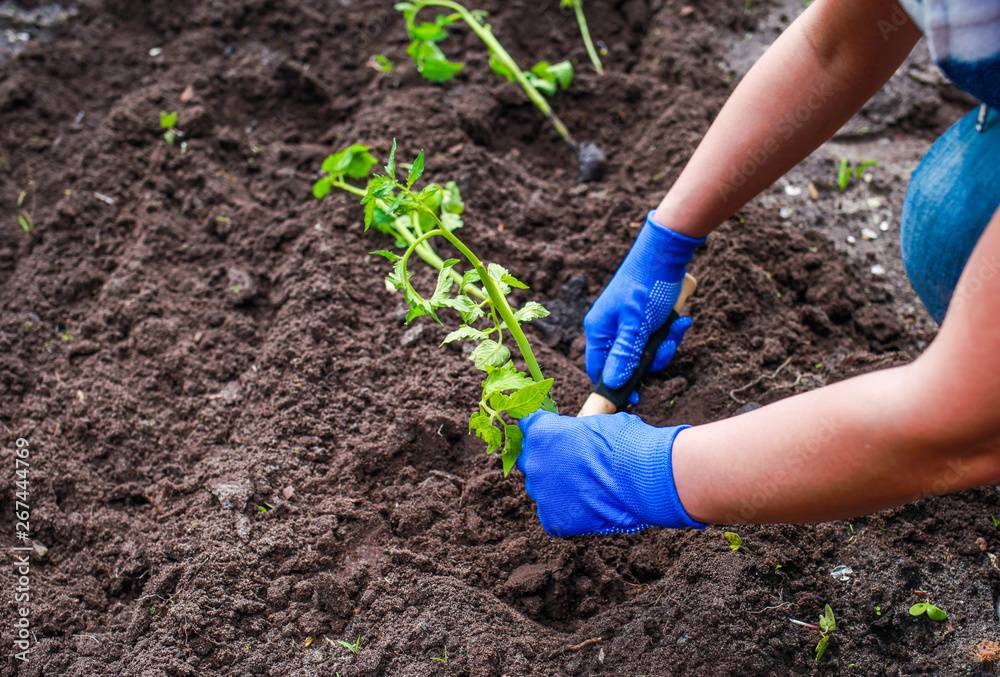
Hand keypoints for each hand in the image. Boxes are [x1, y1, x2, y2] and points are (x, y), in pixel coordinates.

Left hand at [516, 410, 705, 536]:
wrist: (643, 478)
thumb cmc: (626, 444)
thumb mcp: (598, 424)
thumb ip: (576, 431)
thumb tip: (579, 435)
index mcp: (542, 432)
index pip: (528, 425)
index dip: (543, 429)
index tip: (553, 433)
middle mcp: (534, 462)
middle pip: (531, 460)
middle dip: (547, 459)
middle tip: (572, 464)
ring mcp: (542, 493)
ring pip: (541, 489)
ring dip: (557, 487)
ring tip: (586, 488)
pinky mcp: (553, 519)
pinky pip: (553, 516)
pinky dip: (568, 513)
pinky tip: (589, 507)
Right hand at [585, 211, 704, 389]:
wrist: (666, 253)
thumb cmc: (647, 286)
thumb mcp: (636, 325)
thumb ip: (624, 355)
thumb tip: (611, 384)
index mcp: (599, 330)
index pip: (598, 369)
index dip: (616, 384)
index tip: (638, 394)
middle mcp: (609, 328)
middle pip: (626, 363)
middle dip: (651, 359)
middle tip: (666, 347)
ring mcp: (627, 322)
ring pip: (644, 351)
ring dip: (665, 344)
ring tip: (677, 325)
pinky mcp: (644, 317)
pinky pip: (655, 337)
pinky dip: (670, 331)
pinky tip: (681, 319)